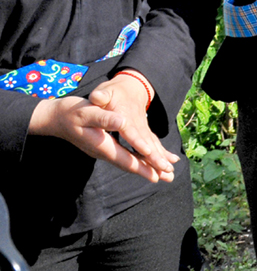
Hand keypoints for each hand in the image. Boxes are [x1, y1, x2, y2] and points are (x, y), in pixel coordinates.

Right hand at [28, 75, 178, 182]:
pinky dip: (136, 159)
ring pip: (127, 161)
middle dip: (148, 171)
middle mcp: (103, 152)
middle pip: (129, 164)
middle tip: (168, 178)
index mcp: (102, 145)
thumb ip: (105, 118)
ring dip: (144, 167)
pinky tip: (145, 160)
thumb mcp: (88, 111)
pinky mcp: (104, 147)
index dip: (141, 166)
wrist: (55, 118)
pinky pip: (124, 156)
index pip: (125, 159)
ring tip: (162, 174)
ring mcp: (103, 151)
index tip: (156, 175)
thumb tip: (122, 121)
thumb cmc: (72, 113)